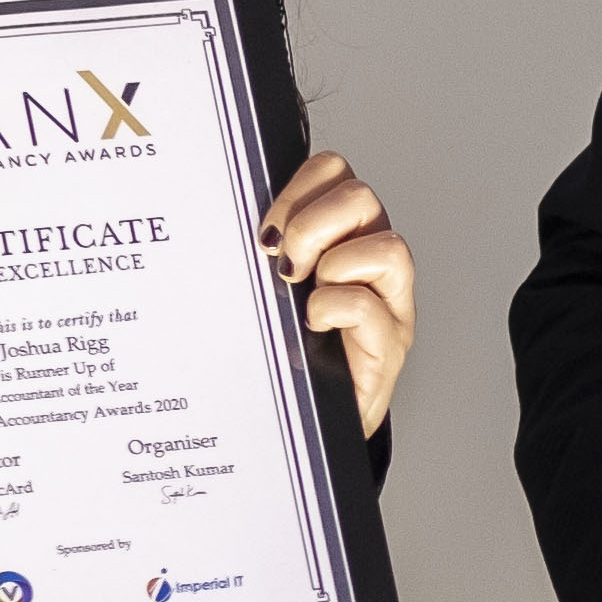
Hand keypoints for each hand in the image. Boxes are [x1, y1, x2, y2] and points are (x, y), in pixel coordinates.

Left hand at [266, 148, 413, 438]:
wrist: (308, 429)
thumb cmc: (285, 357)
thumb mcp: (264, 293)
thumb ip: (258, 254)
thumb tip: (212, 216)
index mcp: (340, 235)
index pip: (333, 172)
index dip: (298, 187)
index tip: (263, 231)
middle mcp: (370, 263)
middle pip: (361, 196)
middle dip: (312, 223)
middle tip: (282, 263)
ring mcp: (388, 304)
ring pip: (388, 247)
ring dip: (334, 265)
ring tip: (302, 296)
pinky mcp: (389, 348)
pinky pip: (371, 308)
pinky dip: (335, 309)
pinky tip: (312, 326)